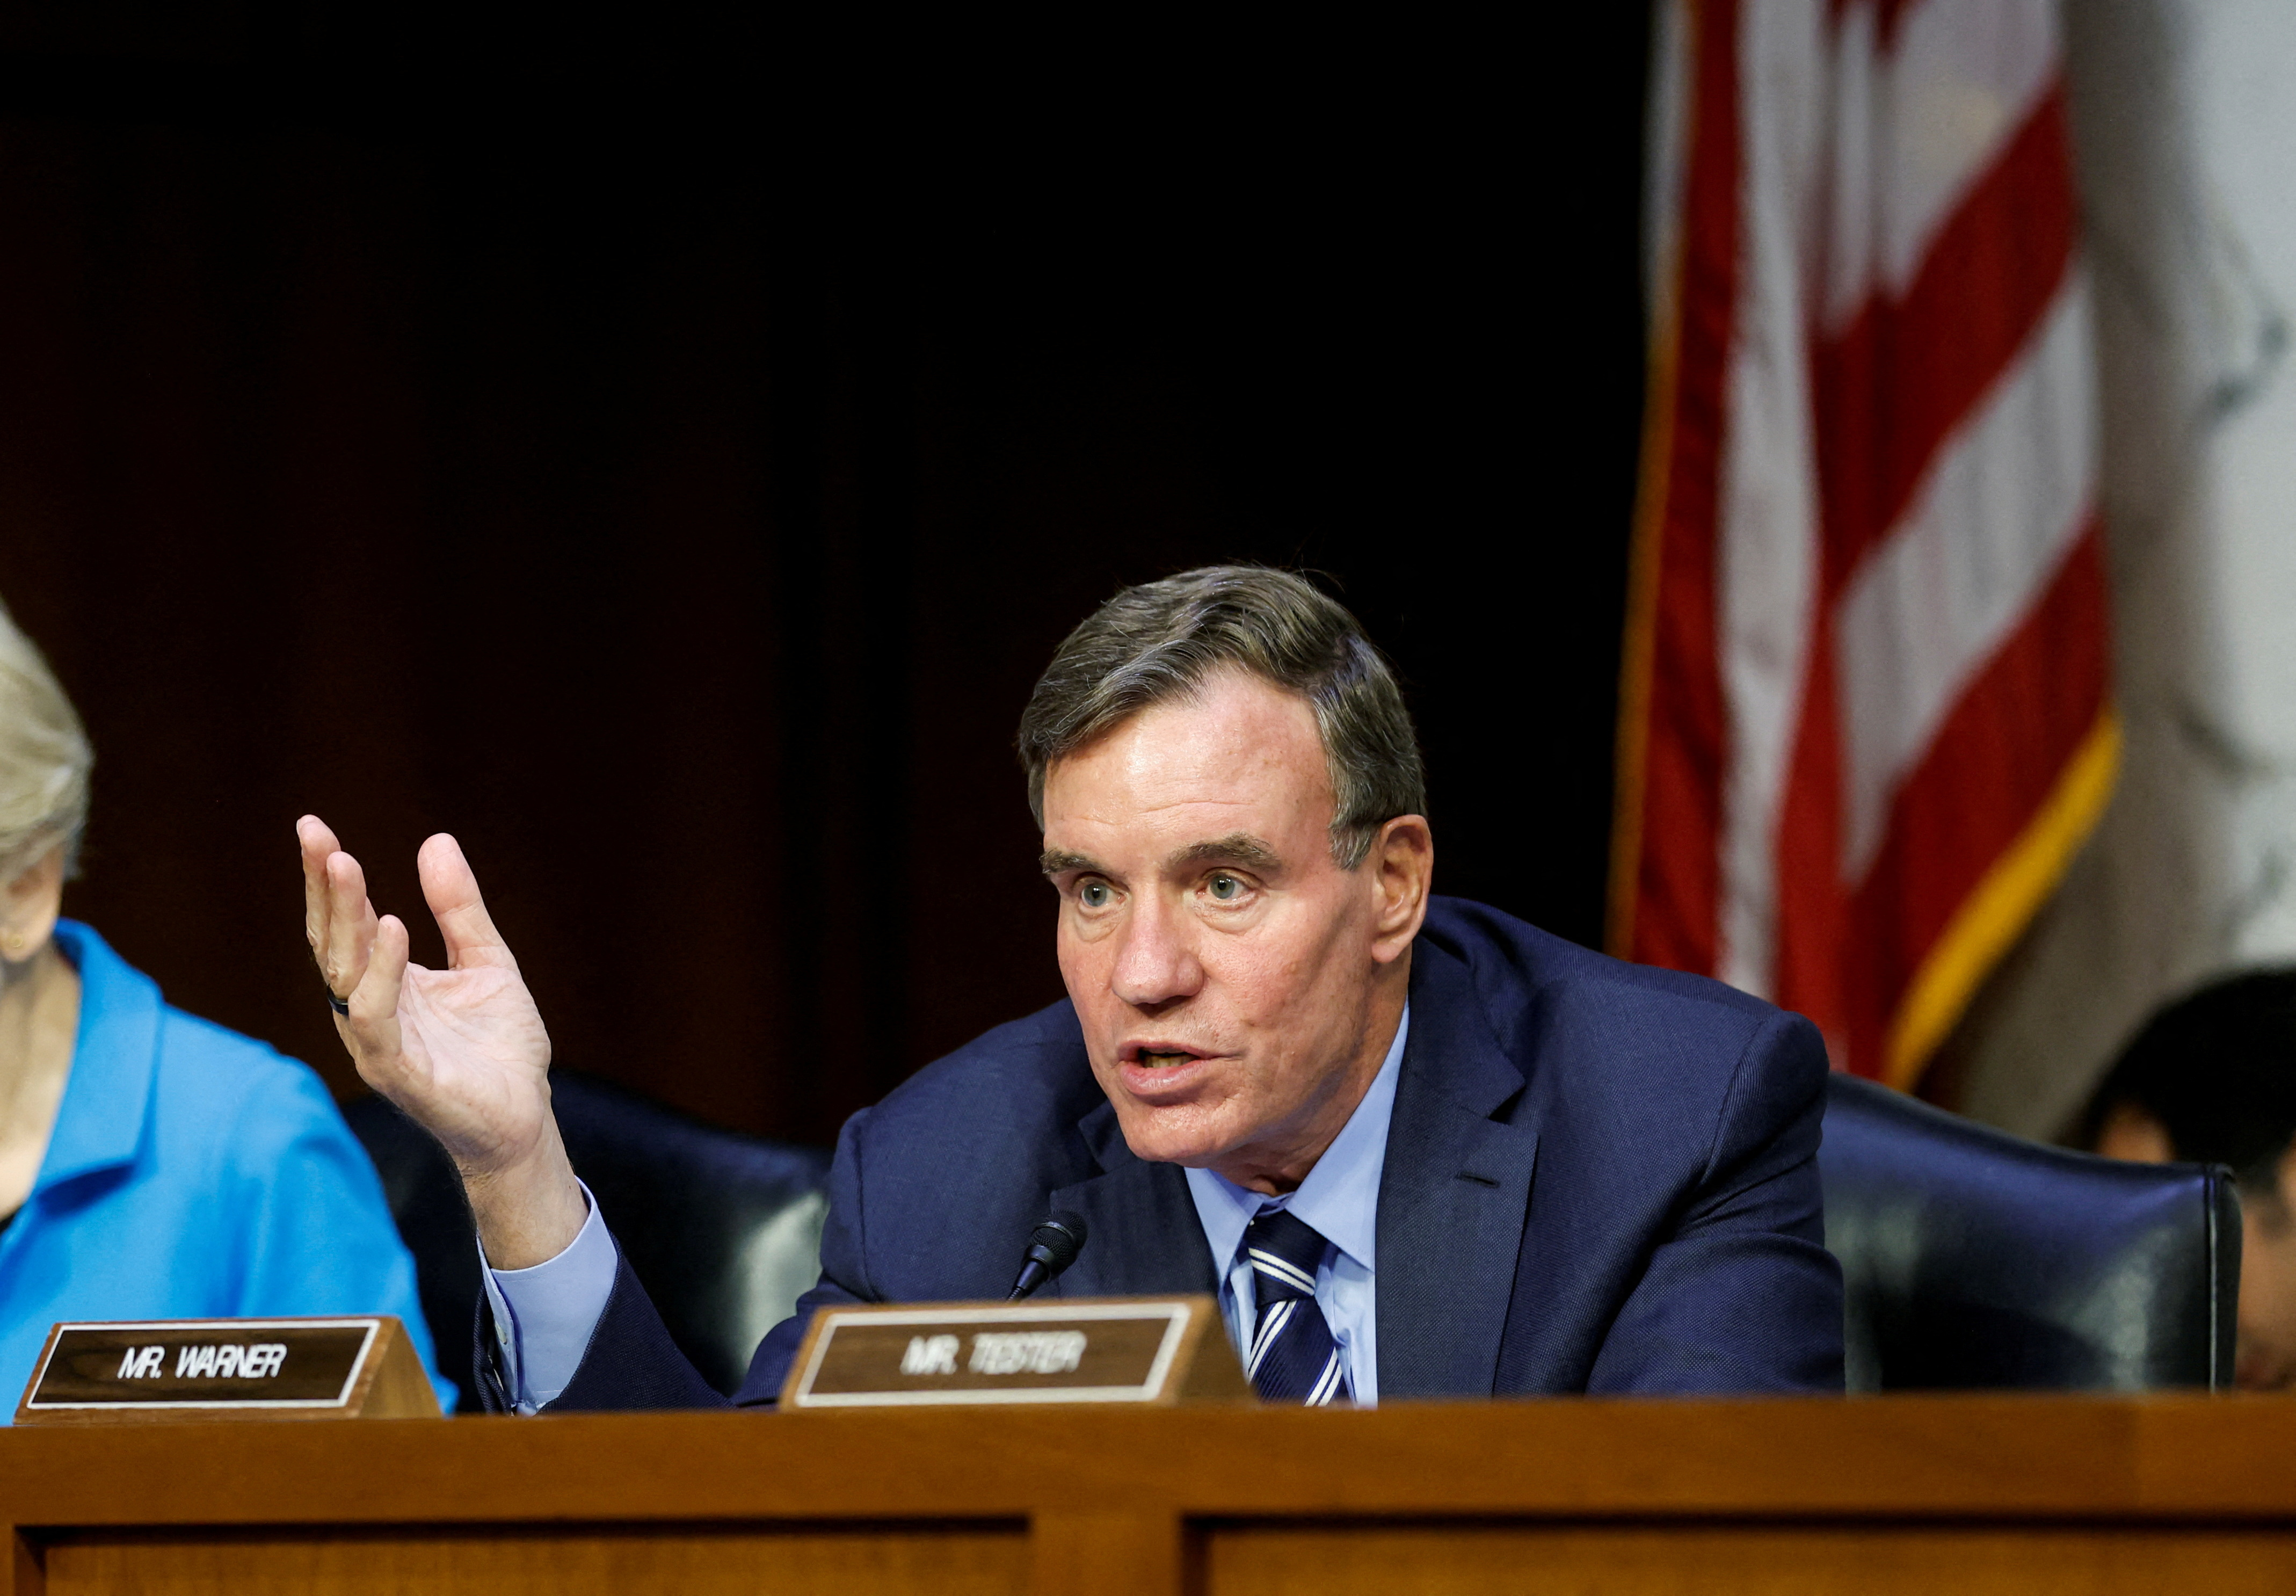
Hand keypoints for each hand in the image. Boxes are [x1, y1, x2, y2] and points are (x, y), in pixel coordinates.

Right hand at [297, 816, 585, 1267]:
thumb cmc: (501, 1048)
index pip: (345, 923)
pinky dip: (380, 972)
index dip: (328, 877)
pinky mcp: (398, 1071)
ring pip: (344, 973)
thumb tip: (437, 840)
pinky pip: (375, 1017)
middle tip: (315, 835)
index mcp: (385, 983)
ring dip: (343, 919)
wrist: (527, 1117)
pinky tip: (390, 928)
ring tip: (346, 865)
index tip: (314, 828)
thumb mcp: (486, 961)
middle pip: (332, 941)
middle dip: (323, 888)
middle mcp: (368, 1010)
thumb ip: (459, 909)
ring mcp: (377, 1042)